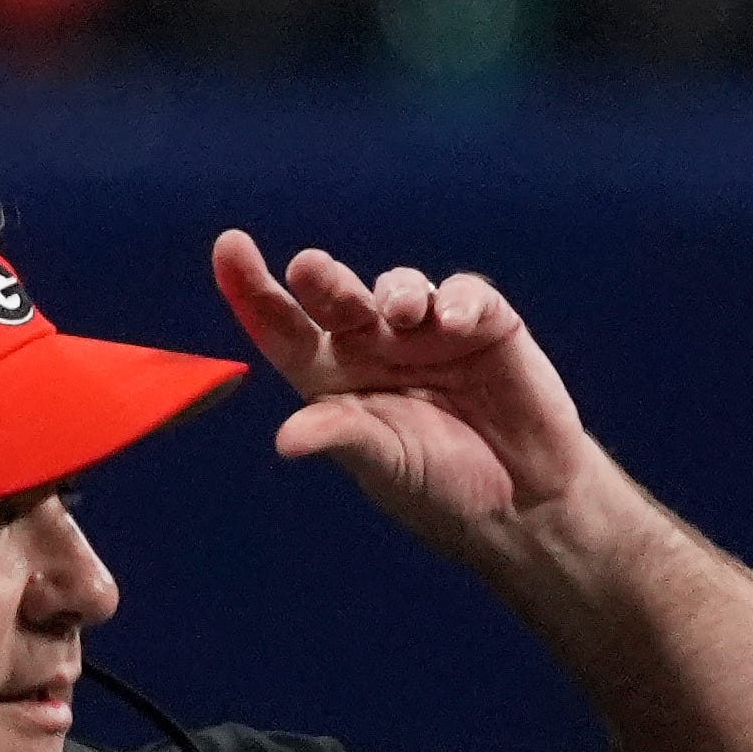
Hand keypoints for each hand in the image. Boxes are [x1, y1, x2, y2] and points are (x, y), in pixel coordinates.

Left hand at [211, 229, 597, 560]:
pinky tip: (454, 321)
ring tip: (400, 313)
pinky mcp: (484, 324)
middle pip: (336, 299)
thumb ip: (342, 436)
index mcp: (333, 380)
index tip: (229, 247)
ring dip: (394, 291)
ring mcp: (427, 332)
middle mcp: (374, 348)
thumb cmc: (441, 488)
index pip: (283, 329)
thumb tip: (287, 439)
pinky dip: (456, 300)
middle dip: (322, 280)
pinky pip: (464, 294)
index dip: (253, 290)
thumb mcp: (385, 465)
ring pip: (398, 287)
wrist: (524, 504)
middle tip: (311, 268)